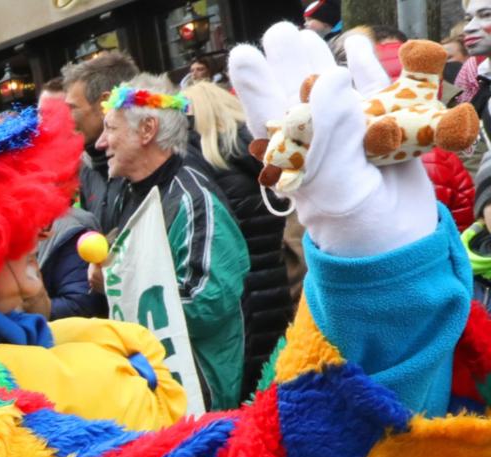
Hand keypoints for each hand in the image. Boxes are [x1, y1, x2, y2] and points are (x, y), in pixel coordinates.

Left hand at [229, 25, 436, 256]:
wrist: (397, 240)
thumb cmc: (354, 223)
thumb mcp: (334, 184)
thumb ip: (329, 135)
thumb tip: (328, 79)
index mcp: (292, 156)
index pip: (267, 114)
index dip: (254, 84)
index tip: (241, 55)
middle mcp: (317, 140)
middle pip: (296, 93)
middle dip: (285, 62)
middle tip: (277, 34)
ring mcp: (350, 131)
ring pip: (331, 87)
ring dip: (316, 60)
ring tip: (299, 34)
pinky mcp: (385, 128)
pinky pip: (374, 91)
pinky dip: (366, 68)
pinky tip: (356, 47)